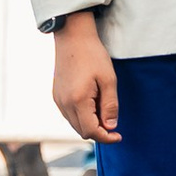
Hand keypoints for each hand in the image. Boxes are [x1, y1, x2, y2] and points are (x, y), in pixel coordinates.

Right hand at [51, 11, 118, 143]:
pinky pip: (69, 115)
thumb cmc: (93, 56)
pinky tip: (92, 103)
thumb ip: (110, 105)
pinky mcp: (56, 96)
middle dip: (99, 131)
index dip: (106, 137)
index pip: (91, 131)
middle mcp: (64, 104)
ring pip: (74, 124)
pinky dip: (81, 116)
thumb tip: (111, 127)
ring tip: (103, 107)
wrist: (73, 38)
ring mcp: (58, 100)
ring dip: (90, 124)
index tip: (119, 136)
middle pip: (82, 131)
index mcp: (77, 101)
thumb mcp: (109, 80)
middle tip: (113, 122)